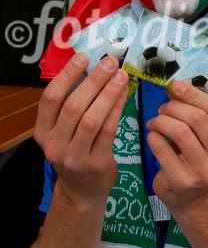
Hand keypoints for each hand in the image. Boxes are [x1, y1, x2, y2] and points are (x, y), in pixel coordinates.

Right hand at [34, 54, 128, 204]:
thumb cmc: (75, 149)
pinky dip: (117, 109)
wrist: (82, 190)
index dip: (67, 76)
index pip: (50, 99)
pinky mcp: (97, 163)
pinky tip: (124, 94)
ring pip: (91, 119)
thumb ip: (71, 103)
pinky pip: (108, 131)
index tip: (83, 57)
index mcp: (43, 131)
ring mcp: (75, 157)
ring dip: (108, 93)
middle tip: (110, 62)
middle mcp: (54, 144)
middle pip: (73, 106)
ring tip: (121, 75)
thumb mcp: (64, 130)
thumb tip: (92, 67)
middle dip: (93, 81)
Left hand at [146, 80, 207, 209]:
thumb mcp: (205, 136)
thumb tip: (176, 86)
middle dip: (175, 107)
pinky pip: (162, 148)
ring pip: (180, 131)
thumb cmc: (198, 157)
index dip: (195, 94)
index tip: (176, 86)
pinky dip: (153, 136)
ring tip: (155, 121)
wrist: (192, 198)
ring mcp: (205, 173)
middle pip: (198, 118)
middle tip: (163, 108)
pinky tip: (153, 136)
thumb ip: (196, 111)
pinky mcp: (183, 182)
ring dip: (162, 120)